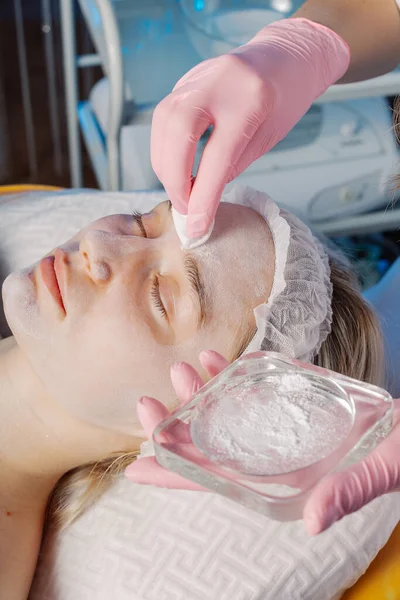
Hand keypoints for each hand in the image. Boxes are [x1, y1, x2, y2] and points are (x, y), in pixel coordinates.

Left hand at [127, 349, 399, 535]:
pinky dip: (236, 373)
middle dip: (177, 423)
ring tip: (184, 366)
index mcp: (281, 482)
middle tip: (149, 400)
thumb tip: (313, 520)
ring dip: (203, 390)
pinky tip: (220, 358)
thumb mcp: (374, 475)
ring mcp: (281, 425)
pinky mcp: (294, 401)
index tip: (136, 463)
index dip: (176, 474)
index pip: (217, 481)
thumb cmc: (396, 456)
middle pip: (211, 443)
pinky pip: (256, 389)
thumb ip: (344, 495)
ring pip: (229, 411)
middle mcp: (272, 454)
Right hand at [151, 18, 348, 237]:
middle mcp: (218, 81)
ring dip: (164, 165)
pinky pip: (164, 118)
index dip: (204, 196)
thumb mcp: (266, 138)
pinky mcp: (184, 81)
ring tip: (181, 191)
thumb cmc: (283, 100)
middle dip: (174, 178)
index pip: (218, 155)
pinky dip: (165, 148)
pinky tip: (176, 167)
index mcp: (250, 98)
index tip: (197, 226)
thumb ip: (232, 164)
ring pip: (163, 122)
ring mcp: (197, 76)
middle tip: (185, 207)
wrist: (286, 56)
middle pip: (178, 132)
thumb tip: (200, 199)